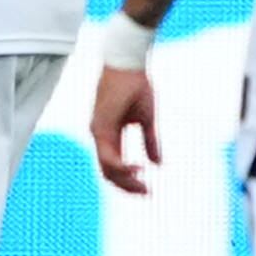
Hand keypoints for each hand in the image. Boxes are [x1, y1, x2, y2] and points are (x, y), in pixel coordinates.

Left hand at [89, 59, 158, 194]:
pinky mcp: (100, 126)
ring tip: (143, 186)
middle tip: (147, 193)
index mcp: (109, 134)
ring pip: (107, 168)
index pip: (115, 166)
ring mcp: (97, 131)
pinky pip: (108, 155)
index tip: (148, 189)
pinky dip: (121, 166)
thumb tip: (157, 164)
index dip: (130, 180)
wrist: (128, 62)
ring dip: (125, 180)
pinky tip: (137, 169)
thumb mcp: (147, 118)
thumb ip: (150, 141)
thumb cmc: (136, 84)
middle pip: (109, 172)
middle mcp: (100, 135)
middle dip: (128, 186)